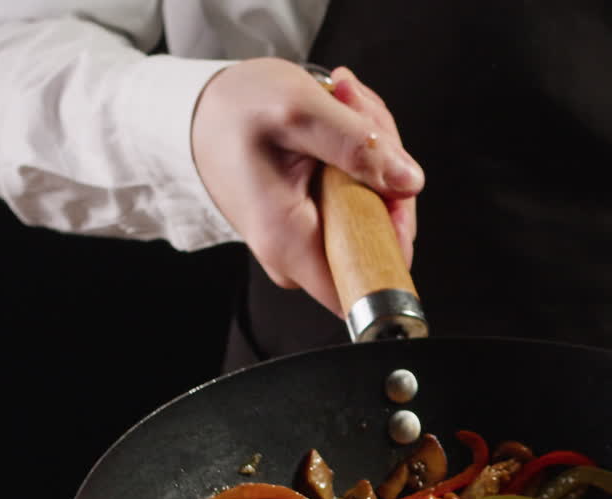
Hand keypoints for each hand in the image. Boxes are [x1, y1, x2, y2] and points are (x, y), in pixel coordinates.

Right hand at [191, 59, 423, 315]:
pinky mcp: (315, 225)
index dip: (397, 230)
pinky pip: (362, 199)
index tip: (386, 179)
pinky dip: (361, 156)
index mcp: (290, 243)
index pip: (371, 280)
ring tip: (344, 106)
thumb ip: (356, 146)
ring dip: (374, 152)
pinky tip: (340, 119)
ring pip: (378, 210)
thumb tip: (409, 182)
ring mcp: (307, 243)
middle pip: (384, 234)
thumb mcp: (299, 110)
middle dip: (385, 167)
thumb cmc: (236, 109)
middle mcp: (298, 257)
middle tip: (357, 114)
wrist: (202, 110)